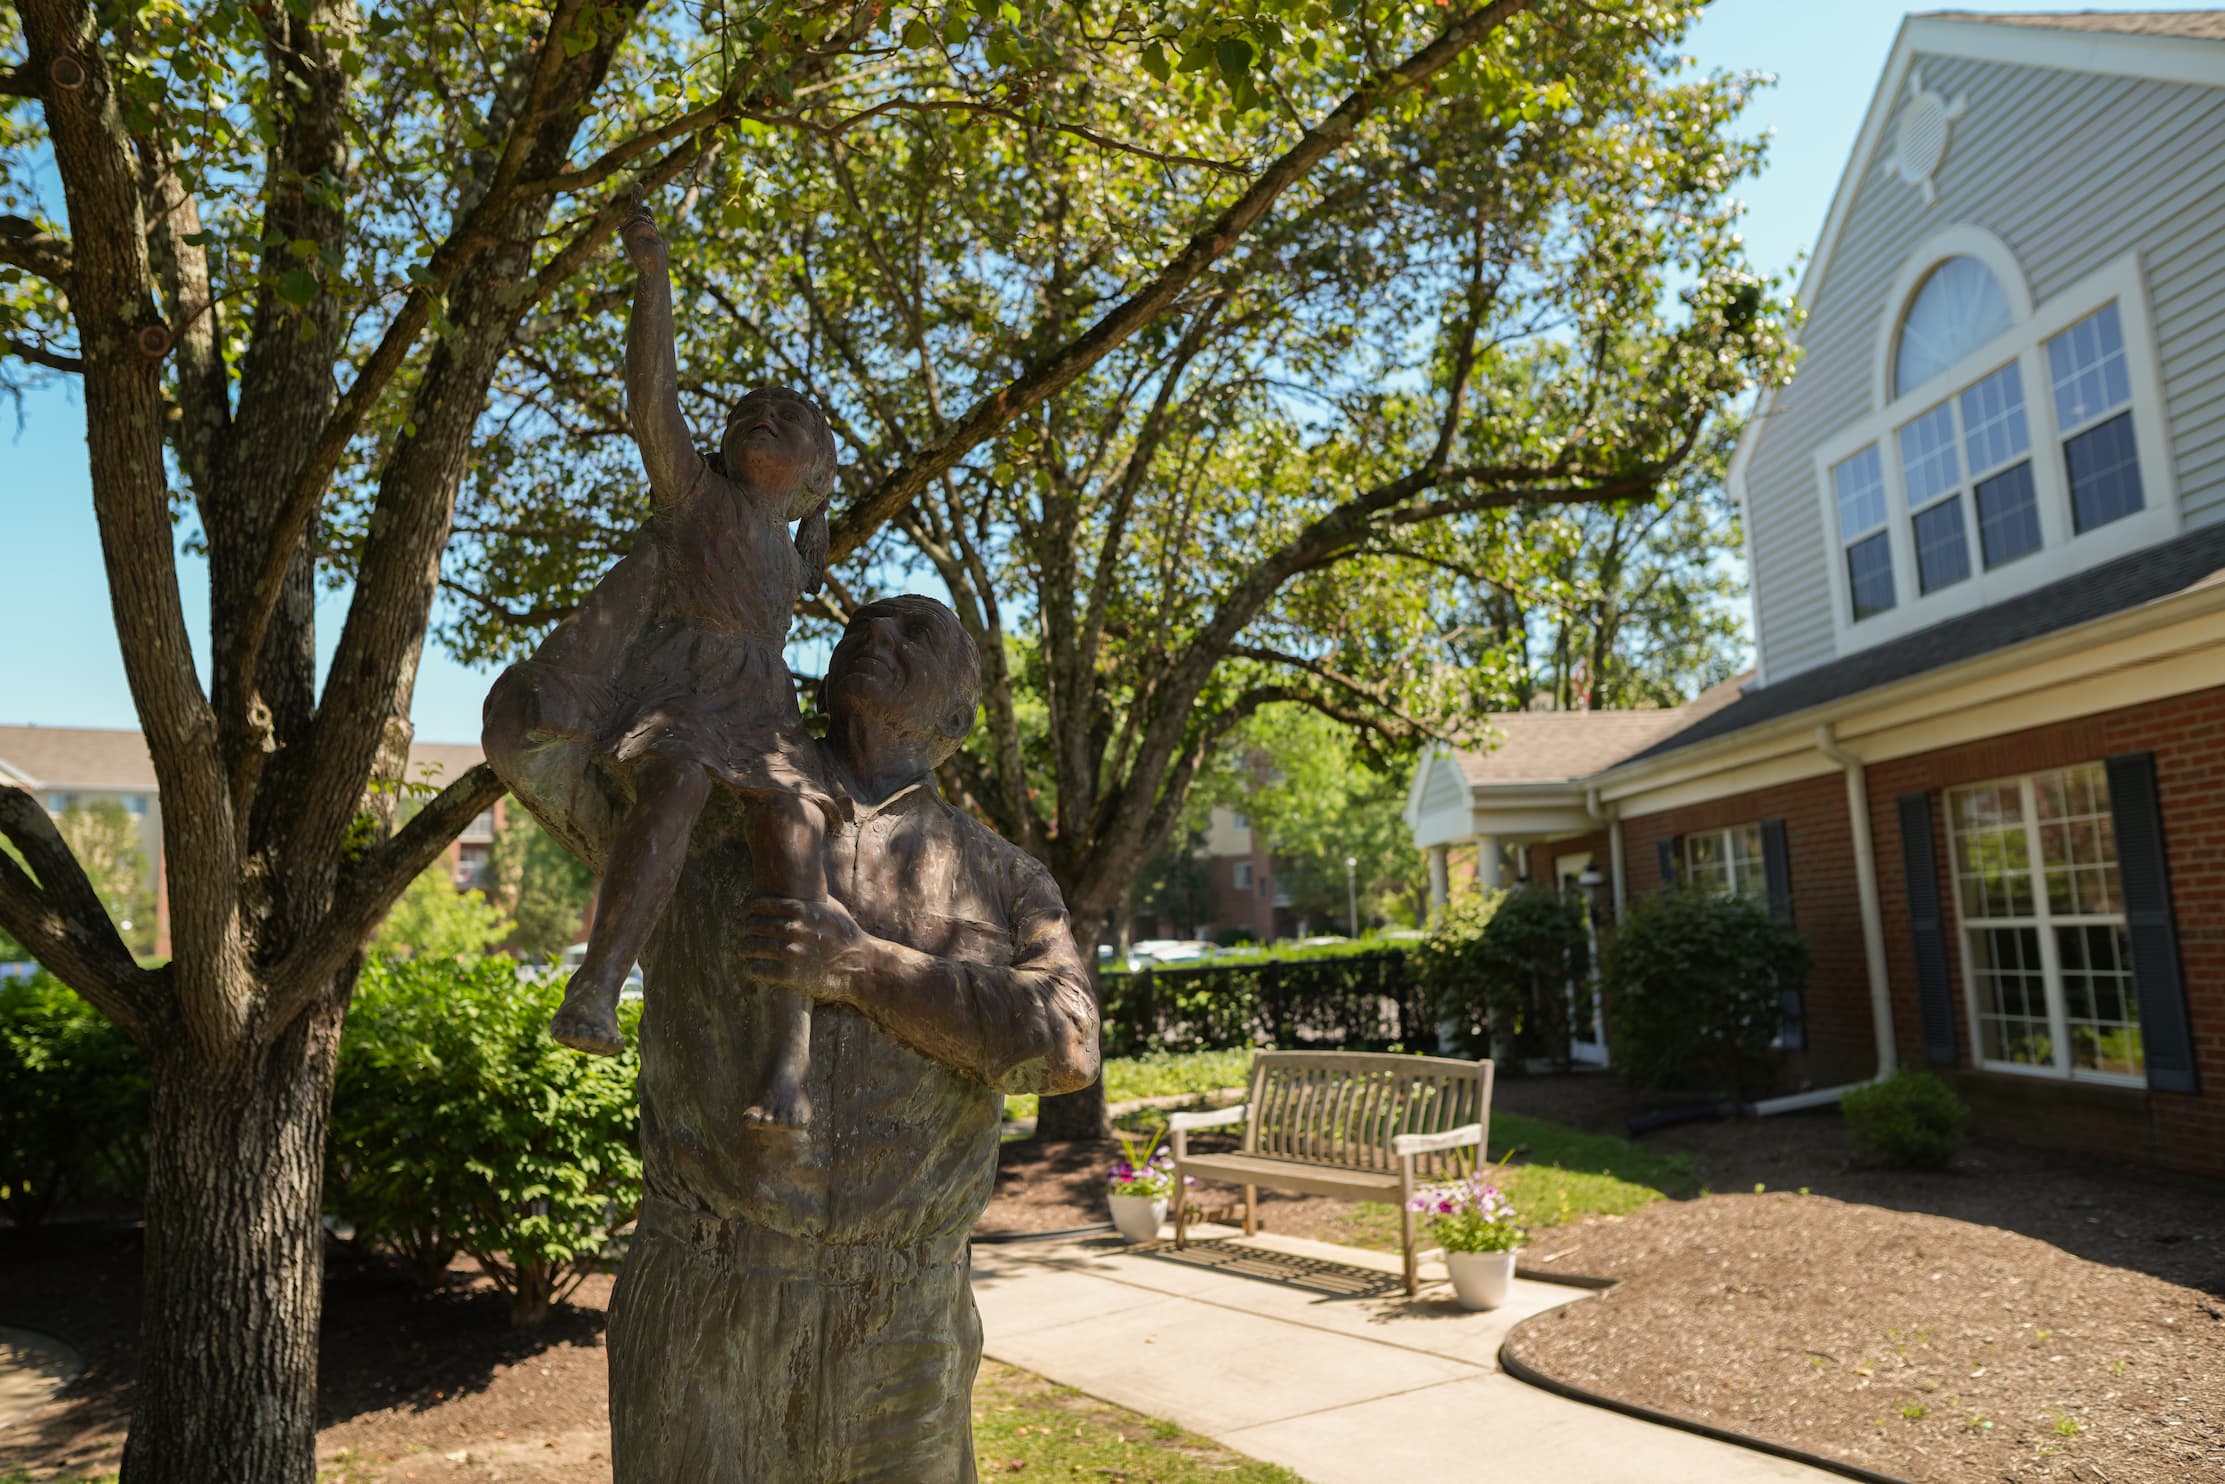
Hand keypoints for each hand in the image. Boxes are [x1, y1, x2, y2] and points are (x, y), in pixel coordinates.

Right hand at [620, 200, 667, 273]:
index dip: (637, 195)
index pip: (636, 209)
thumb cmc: (656, 254)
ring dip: (651, 228)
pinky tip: (649, 242)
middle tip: (654, 237)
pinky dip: (650, 231)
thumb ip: (647, 219)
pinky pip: (642, 223)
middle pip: (638, 211)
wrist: (654, 268)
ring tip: (651, 241)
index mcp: (632, 228)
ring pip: (640, 216)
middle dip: (650, 222)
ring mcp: (625, 232)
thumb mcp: (653, 231)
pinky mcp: (627, 236)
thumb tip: (646, 205)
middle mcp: (626, 229)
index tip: (638, 184)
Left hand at [737, 895, 870, 1001]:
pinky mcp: (791, 975)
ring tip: (741, 949)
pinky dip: (750, 969)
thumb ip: (811, 899)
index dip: (747, 909)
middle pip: (755, 926)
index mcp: (803, 910)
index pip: (762, 905)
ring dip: (743, 948)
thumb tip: (795, 885)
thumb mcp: (832, 908)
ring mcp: (792, 952)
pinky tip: (748, 968)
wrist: (861, 965)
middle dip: (742, 929)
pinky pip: (761, 970)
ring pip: (754, 948)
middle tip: (738, 932)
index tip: (742, 913)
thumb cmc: (847, 935)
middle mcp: (795, 929)